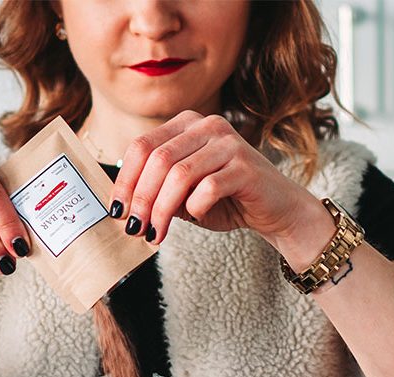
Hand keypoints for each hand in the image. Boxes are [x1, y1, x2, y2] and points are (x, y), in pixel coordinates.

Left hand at [108, 110, 317, 246]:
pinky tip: (194, 218)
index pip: (142, 146)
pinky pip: (208, 188)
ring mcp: (228, 143)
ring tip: (155, 235)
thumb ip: (157, 191)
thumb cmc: (227, 201)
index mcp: (187, 125)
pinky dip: (195, 208)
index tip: (117, 210)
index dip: (124, 180)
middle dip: (141, 199)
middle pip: (157, 160)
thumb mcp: (183, 195)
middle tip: (135, 229)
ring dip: (161, 210)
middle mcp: (206, 125)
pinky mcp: (245, 166)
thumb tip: (122, 205)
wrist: (275, 209)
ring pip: (179, 175)